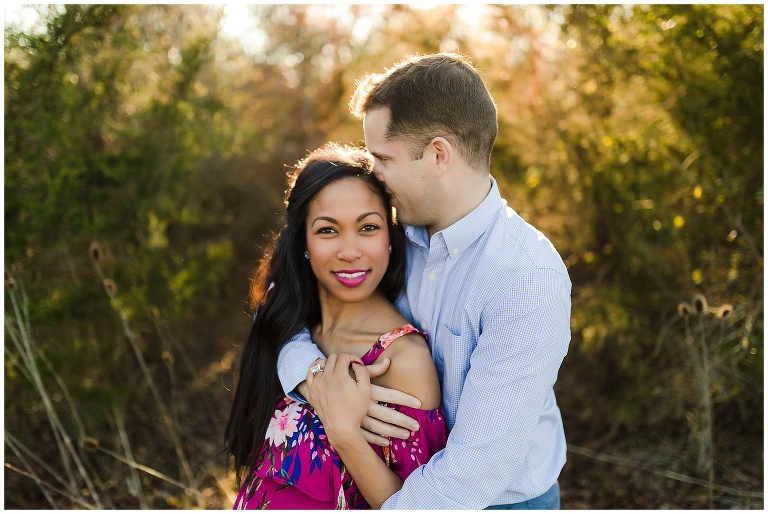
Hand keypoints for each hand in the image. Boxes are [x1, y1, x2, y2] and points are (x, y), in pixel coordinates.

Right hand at [301, 357, 421, 445]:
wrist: (316, 388)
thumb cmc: (339, 377)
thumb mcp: (355, 372)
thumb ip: (372, 369)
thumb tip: (389, 362)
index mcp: (368, 391)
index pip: (391, 395)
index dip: (406, 399)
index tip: (420, 404)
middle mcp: (364, 404)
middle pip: (387, 415)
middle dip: (403, 421)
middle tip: (417, 427)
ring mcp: (357, 416)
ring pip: (378, 427)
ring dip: (393, 432)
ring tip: (407, 436)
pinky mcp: (350, 424)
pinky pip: (365, 434)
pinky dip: (376, 439)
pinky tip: (387, 442)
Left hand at [306, 353, 370, 443]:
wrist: (341, 427)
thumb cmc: (355, 410)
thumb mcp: (366, 389)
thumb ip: (363, 372)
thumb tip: (356, 363)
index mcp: (339, 374)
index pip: (344, 356)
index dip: (353, 358)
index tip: (357, 365)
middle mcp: (325, 376)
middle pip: (332, 358)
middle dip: (342, 360)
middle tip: (348, 368)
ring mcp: (316, 383)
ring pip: (320, 363)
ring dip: (329, 363)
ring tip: (336, 370)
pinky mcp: (311, 391)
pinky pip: (309, 373)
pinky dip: (315, 369)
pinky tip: (321, 373)